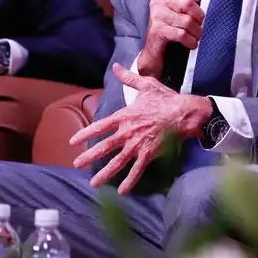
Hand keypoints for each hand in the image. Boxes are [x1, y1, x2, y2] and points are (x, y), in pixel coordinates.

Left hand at [70, 64, 210, 193]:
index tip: (73, 141)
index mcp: (125, 116)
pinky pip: (137, 170)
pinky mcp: (149, 154)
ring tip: (94, 183)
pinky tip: (122, 191)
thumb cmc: (166, 98)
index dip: (85, 134)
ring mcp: (138, 145)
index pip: (100, 126)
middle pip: (104, 147)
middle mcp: (127, 132)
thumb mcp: (146, 85)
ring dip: (105, 173)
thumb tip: (116, 67)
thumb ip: (129, 78)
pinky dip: (130, 181)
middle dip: (89, 156)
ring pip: (118, 162)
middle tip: (77, 164)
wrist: (185, 113)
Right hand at [136, 0, 204, 77]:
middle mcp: (158, 2)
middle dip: (198, 17)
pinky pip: (181, 34)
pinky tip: (191, 44)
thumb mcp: (178, 13)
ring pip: (186, 21)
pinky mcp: (157, 30)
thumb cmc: (170, 30)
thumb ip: (188, 3)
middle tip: (199, 25)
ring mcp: (156, 15)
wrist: (154, 52)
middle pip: (187, 3)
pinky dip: (190, 41)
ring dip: (196, 32)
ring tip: (196, 36)